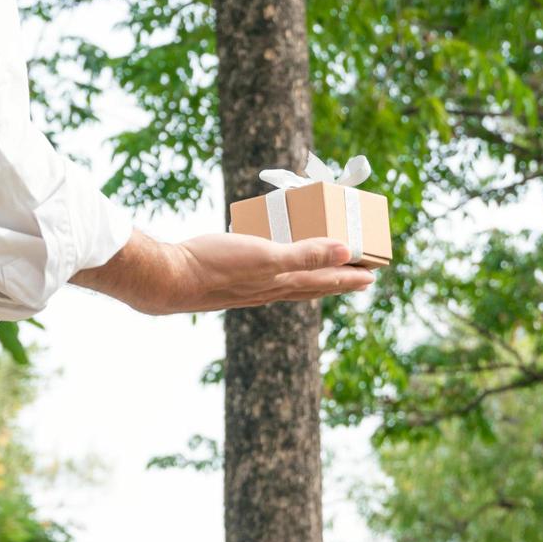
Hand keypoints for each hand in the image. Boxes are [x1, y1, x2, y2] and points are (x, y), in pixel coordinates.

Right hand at [71, 230, 374, 313]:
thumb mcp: (267, 256)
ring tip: (323, 272)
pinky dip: (279, 270)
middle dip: (337, 279)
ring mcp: (251, 288)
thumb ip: (307, 254)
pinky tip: (272, 265)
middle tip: (359, 275)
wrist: (169, 279)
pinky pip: (265, 276)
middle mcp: (270, 289)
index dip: (350, 276)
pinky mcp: (232, 281)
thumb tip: (347, 252)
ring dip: (310, 277)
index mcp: (282, 282)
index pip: (326, 280)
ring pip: (290, 283)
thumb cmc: (216, 266)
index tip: (373, 274)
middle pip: (313, 285)